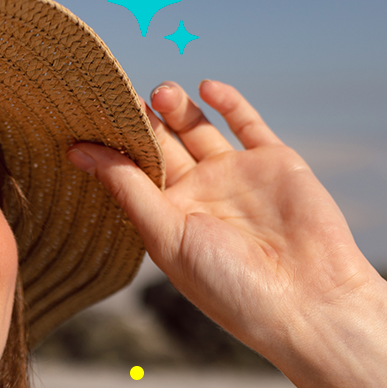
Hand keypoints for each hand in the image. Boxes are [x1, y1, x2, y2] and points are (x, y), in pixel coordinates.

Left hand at [67, 80, 381, 362]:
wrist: (307, 300)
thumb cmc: (228, 284)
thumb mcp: (166, 235)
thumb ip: (129, 188)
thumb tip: (79, 152)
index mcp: (168, 218)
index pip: (131, 171)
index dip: (111, 146)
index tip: (83, 117)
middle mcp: (200, 195)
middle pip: (162, 144)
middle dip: (142, 120)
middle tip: (119, 93)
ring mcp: (236, 175)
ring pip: (198, 128)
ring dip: (177, 108)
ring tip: (159, 92)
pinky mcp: (274, 161)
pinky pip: (247, 123)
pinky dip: (227, 102)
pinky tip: (205, 87)